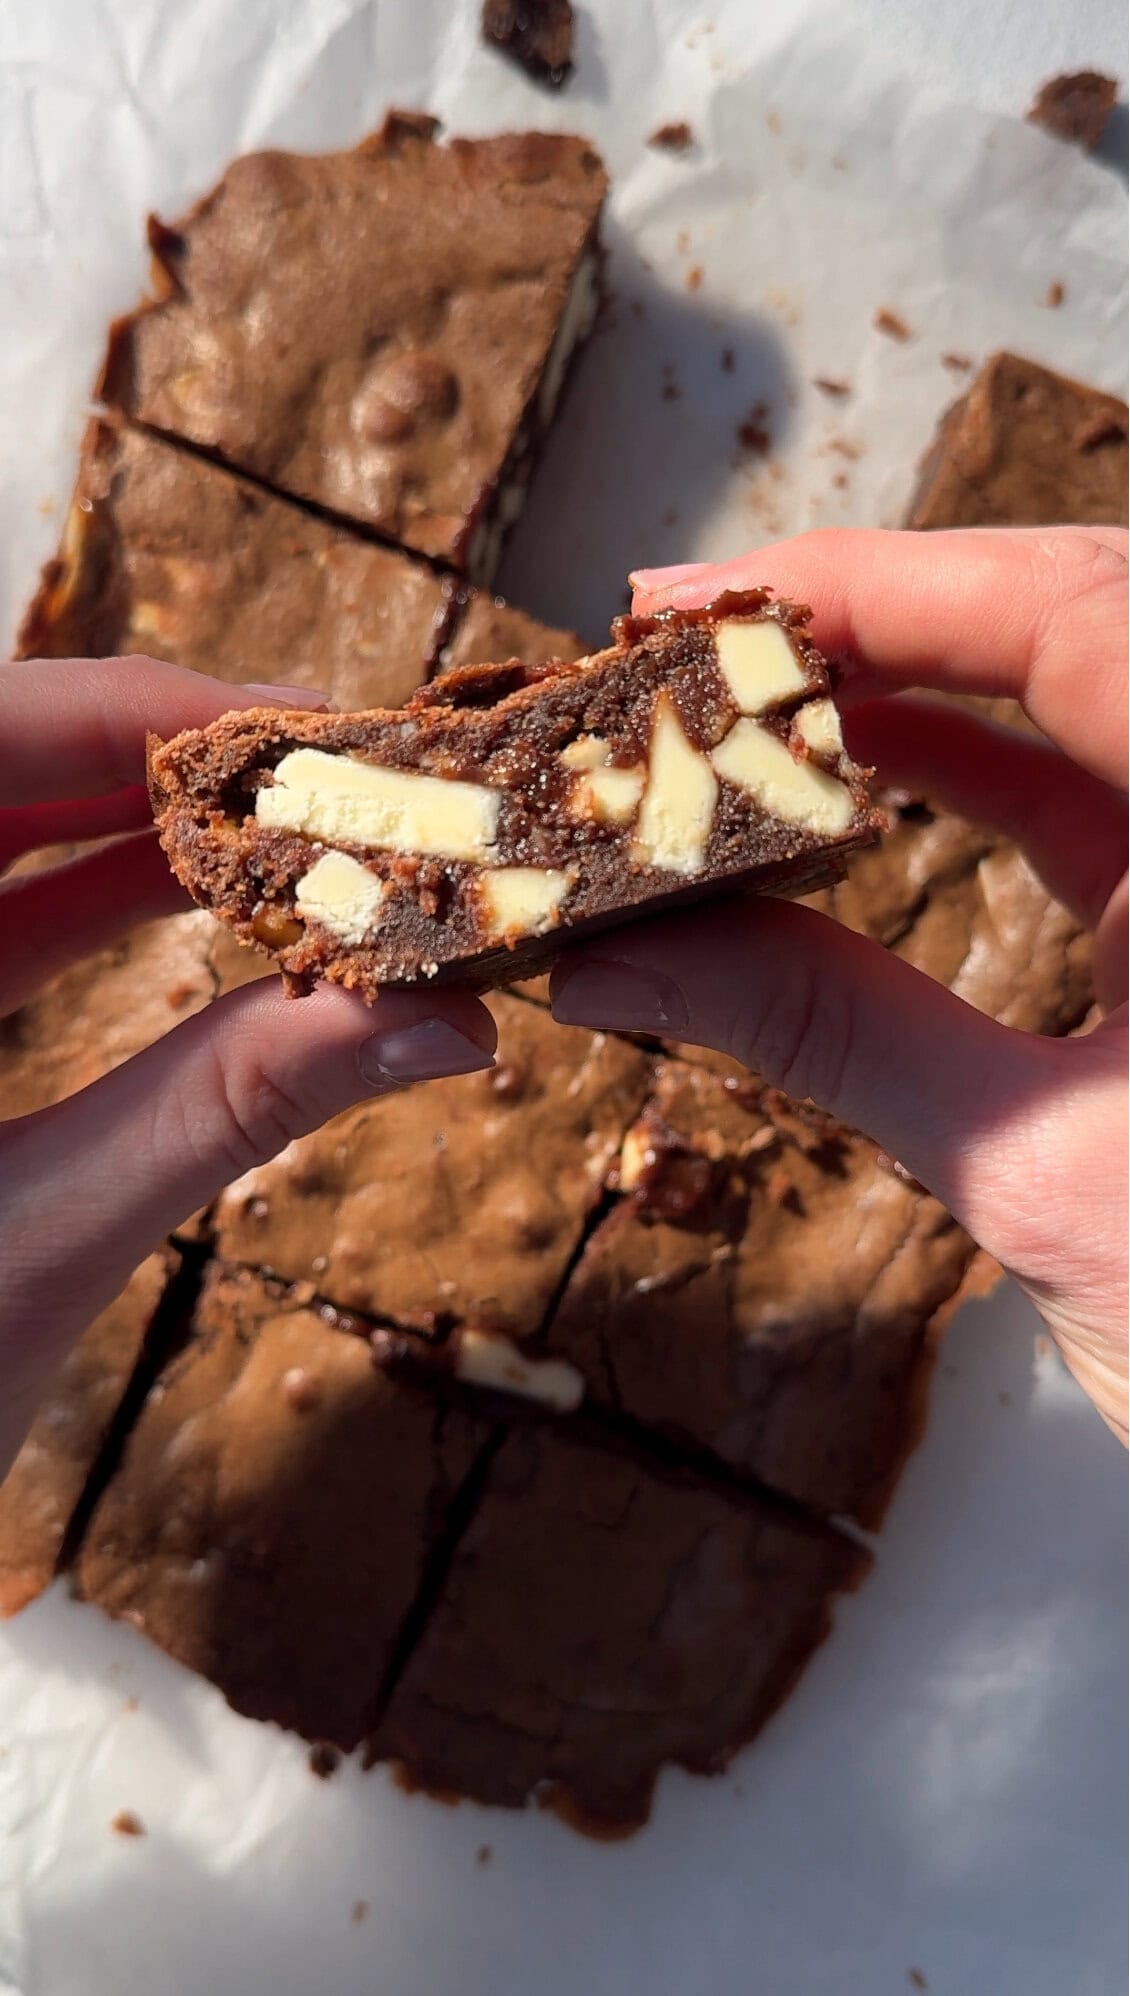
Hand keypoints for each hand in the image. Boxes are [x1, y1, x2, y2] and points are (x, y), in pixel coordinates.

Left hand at [0, 654, 495, 1477]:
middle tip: (326, 769)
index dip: (127, 712)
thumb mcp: (26, 1256)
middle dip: (154, 762)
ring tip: (294, 828)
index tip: (295, 723)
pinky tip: (203, 902)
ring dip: (133, 830)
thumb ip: (219, 1115)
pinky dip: (83, 904)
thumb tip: (430, 1021)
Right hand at [552, 527, 1127, 1441]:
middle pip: (1079, 618)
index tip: (704, 600)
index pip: (1074, 615)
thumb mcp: (1036, 1172)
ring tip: (751, 691)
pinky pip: (1093, 790)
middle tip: (704, 633)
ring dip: (918, 676)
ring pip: (1082, 692)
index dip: (878, 581)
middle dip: (885, 608)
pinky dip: (974, 764)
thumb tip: (623, 965)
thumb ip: (830, 1036)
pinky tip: (860, 765)